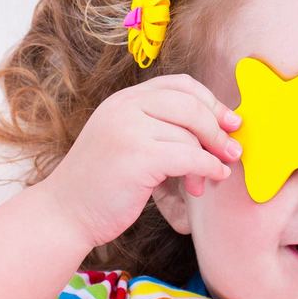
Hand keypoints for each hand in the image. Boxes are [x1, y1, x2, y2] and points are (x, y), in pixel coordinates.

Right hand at [41, 75, 240, 248]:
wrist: (64, 214)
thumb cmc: (101, 186)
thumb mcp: (127, 143)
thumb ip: (160, 130)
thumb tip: (218, 130)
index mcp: (124, 100)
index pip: (180, 84)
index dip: (210, 101)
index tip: (229, 122)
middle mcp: (125, 107)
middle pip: (190, 104)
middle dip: (217, 128)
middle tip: (232, 150)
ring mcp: (129, 129)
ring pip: (189, 134)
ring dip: (208, 159)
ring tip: (205, 182)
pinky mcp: (137, 156)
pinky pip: (188, 156)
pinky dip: (206, 168)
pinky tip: (208, 180)